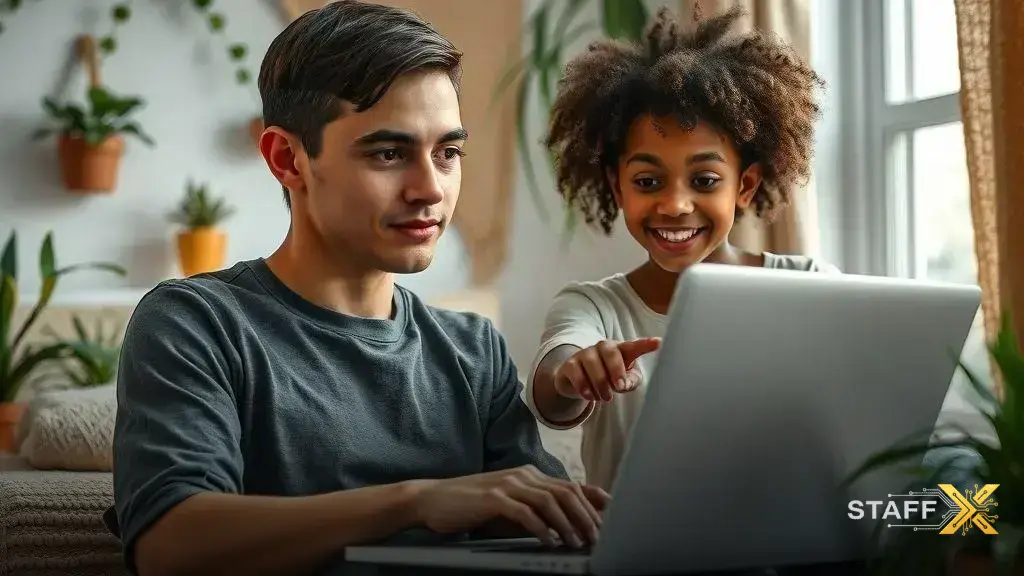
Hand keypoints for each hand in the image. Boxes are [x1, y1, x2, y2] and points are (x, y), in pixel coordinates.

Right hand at [412, 465, 609, 547]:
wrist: (432, 500)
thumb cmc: (471, 508)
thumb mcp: (508, 508)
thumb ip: (534, 512)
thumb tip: (565, 528)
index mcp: (529, 475)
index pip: (570, 486)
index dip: (593, 502)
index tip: (611, 520)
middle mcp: (522, 475)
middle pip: (566, 491)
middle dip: (587, 516)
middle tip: (599, 538)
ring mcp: (508, 485)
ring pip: (550, 500)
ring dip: (568, 523)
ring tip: (578, 543)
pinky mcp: (493, 498)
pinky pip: (525, 512)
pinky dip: (541, 527)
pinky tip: (549, 541)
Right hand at [553, 338, 660, 402]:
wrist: (577, 381)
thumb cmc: (607, 378)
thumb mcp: (623, 381)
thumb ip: (630, 382)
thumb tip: (624, 384)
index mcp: (620, 350)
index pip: (633, 346)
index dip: (645, 344)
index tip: (658, 343)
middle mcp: (602, 348)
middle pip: (610, 351)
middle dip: (616, 369)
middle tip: (619, 387)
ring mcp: (585, 354)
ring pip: (592, 362)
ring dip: (600, 383)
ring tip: (605, 398)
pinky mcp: (570, 364)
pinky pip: (576, 372)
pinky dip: (584, 386)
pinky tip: (589, 396)